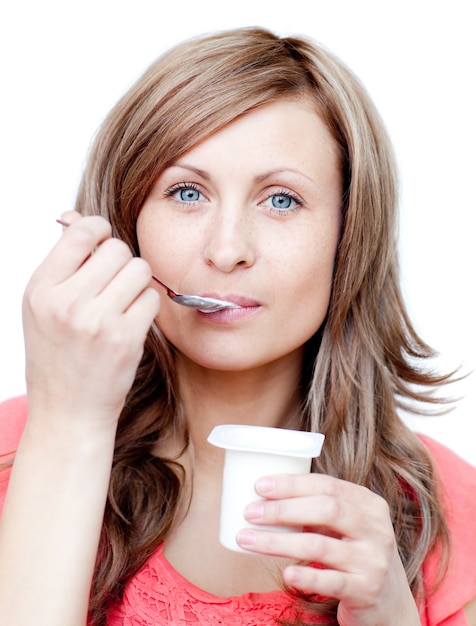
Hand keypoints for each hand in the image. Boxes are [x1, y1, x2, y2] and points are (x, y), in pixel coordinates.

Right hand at [22, 211, 159, 429]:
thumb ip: (62, 262)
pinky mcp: (125, 338)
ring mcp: (97, 320)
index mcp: (41, 288)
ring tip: (122, 303)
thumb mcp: (43, 307)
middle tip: (114, 283)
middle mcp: (66, 301)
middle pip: (118, 249)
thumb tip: (75, 216)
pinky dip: (146, 307)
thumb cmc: (56, 357)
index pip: (81, 231)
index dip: (99, 231)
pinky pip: (151, 298)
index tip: (103, 243)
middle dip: (122, 262)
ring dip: (137, 283)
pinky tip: (131, 322)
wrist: (68, 410)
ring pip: (139, 270)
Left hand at [236, 473, 419, 625]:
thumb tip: (267, 496)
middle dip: (283, 509)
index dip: (292, 484)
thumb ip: (320, 509)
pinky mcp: (366, 591)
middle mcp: (376, 529)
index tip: (260, 486)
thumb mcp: (348, 525)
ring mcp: (373, 560)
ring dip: (278, 542)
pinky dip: (306, 576)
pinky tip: (286, 573)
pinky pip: (332, 582)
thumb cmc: (356, 553)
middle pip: (326, 510)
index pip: (327, 485)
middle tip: (250, 512)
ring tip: (247, 540)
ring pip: (320, 545)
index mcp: (369, 504)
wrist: (390, 602)